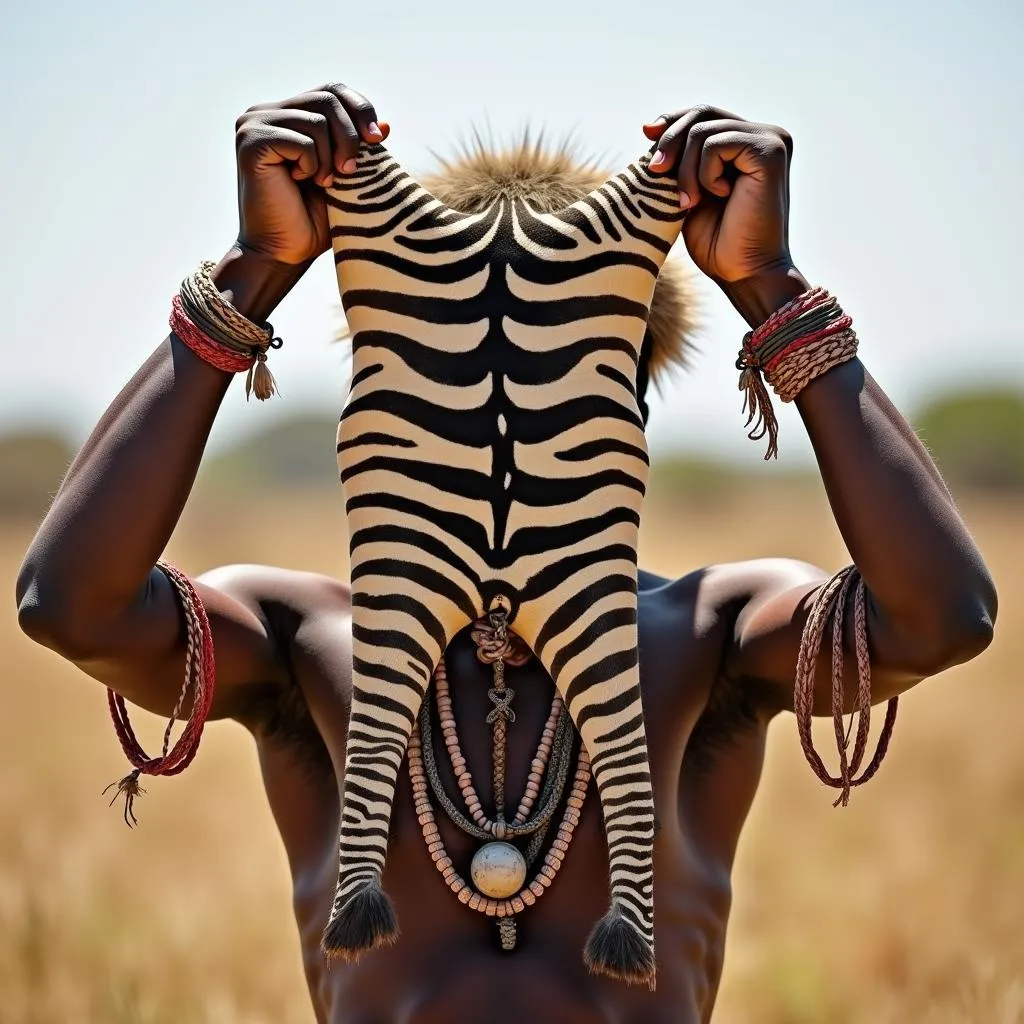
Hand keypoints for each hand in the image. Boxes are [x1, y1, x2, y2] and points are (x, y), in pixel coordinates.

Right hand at [233, 82, 389, 265]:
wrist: (282, 253)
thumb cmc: (312, 221)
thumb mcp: (346, 179)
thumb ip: (361, 149)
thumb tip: (386, 124)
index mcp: (287, 115)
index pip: (332, 91)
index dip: (360, 109)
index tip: (377, 140)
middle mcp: (266, 112)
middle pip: (328, 99)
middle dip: (350, 137)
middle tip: (349, 172)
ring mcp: (254, 124)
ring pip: (317, 120)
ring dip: (329, 158)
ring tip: (320, 183)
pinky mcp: (251, 141)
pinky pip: (302, 140)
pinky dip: (311, 165)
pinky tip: (298, 182)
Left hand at [643, 106, 794, 288]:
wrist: (744, 273)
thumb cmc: (717, 242)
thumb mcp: (688, 192)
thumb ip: (678, 160)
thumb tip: (649, 127)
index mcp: (747, 142)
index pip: (703, 114)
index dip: (672, 121)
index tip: (646, 135)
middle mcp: (764, 134)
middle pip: (702, 113)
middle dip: (671, 142)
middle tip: (656, 173)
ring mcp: (770, 139)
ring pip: (703, 131)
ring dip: (685, 171)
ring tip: (691, 202)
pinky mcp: (770, 150)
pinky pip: (715, 144)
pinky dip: (705, 173)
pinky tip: (720, 196)